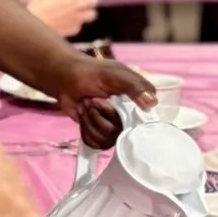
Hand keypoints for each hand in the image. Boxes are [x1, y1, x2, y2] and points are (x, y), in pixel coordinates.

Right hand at [19, 0, 98, 36]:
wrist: (35, 23)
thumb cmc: (40, 3)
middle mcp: (80, 5)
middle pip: (94, 1)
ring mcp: (79, 18)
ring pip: (91, 14)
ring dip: (85, 11)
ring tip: (74, 10)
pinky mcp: (75, 29)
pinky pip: (80, 24)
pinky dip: (76, 21)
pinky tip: (65, 19)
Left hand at [37, 54, 153, 149]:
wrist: (64, 79)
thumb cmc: (91, 73)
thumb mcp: (114, 74)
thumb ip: (134, 86)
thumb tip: (152, 103)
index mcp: (136, 101)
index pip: (145, 120)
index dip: (131, 117)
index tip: (115, 104)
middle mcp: (127, 117)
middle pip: (122, 131)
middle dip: (102, 114)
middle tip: (93, 99)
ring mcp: (113, 127)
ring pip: (107, 138)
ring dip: (91, 120)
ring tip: (86, 105)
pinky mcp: (99, 134)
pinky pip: (96, 143)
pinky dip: (85, 128)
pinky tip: (82, 114)